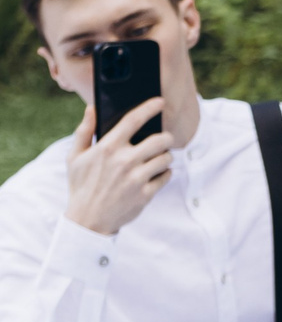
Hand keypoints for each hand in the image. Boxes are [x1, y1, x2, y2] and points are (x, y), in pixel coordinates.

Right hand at [63, 100, 174, 236]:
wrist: (88, 219)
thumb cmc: (81, 185)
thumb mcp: (75, 157)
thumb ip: (84, 131)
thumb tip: (92, 108)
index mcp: (107, 148)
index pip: (133, 120)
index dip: (149, 108)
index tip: (160, 102)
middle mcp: (124, 161)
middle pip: (160, 139)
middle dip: (166, 138)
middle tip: (163, 140)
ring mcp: (136, 178)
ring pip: (166, 158)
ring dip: (165, 156)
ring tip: (156, 159)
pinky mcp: (146, 193)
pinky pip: (167, 176)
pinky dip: (164, 173)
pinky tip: (155, 174)